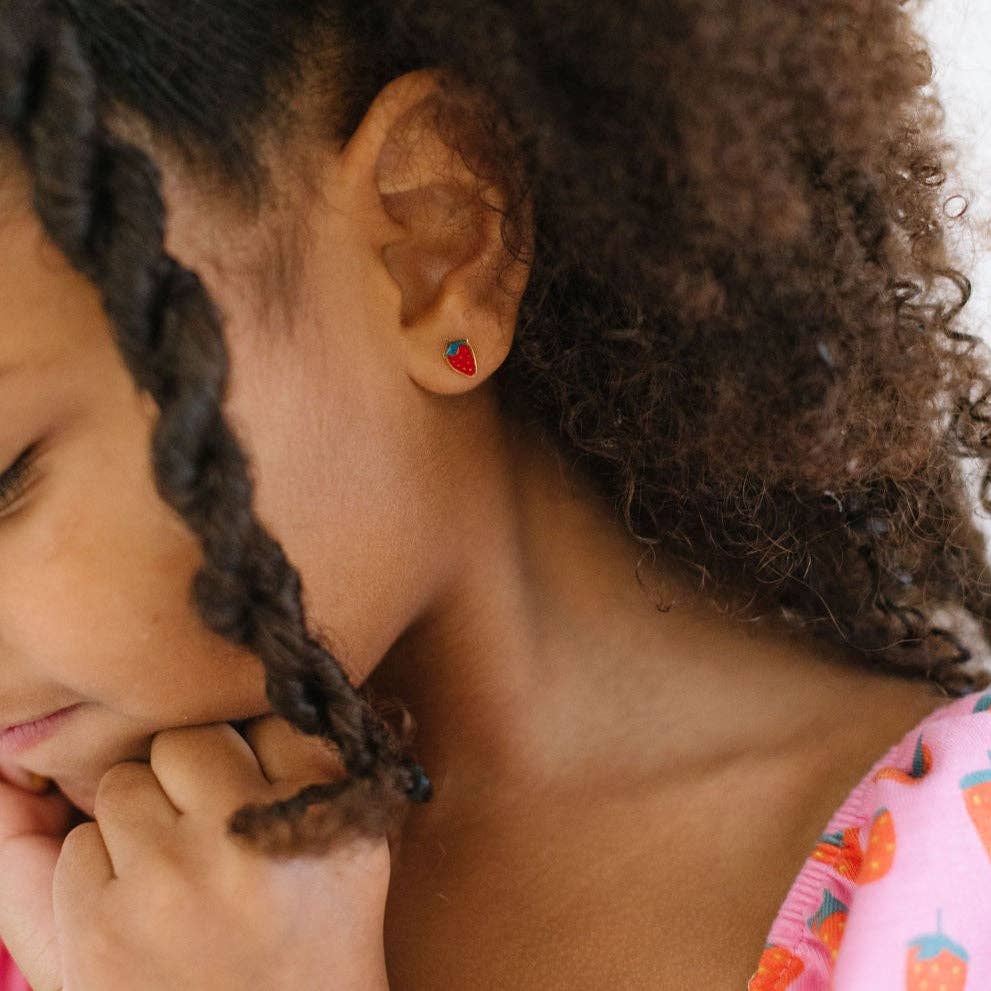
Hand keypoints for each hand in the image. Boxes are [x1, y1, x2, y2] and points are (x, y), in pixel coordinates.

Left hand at [0, 717, 392, 990]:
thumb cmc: (311, 946)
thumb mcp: (352, 844)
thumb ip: (305, 751)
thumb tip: (188, 694)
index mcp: (324, 807)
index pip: (262, 716)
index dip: (252, 757)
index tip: (260, 798)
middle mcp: (249, 836)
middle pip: (182, 741)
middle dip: (187, 781)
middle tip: (213, 845)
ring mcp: (170, 880)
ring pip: (121, 785)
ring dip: (138, 824)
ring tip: (177, 883)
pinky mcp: (101, 929)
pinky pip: (76, 849)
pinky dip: (99, 876)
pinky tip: (142, 919)